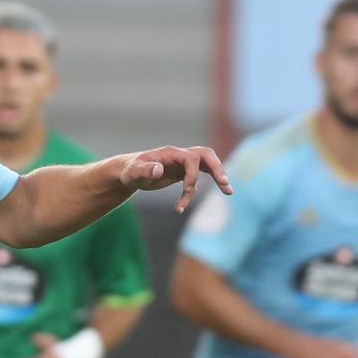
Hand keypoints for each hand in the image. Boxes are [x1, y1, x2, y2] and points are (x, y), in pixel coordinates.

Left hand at [117, 146, 234, 211]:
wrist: (128, 172)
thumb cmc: (130, 171)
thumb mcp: (133, 172)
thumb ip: (145, 170)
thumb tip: (159, 170)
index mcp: (171, 153)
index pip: (191, 158)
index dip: (193, 174)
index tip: (187, 190)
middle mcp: (179, 155)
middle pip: (206, 155)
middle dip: (217, 168)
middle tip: (225, 184)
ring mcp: (182, 163)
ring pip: (206, 165)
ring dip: (218, 176)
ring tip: (229, 192)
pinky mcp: (182, 172)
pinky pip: (197, 177)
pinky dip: (198, 189)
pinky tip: (188, 204)